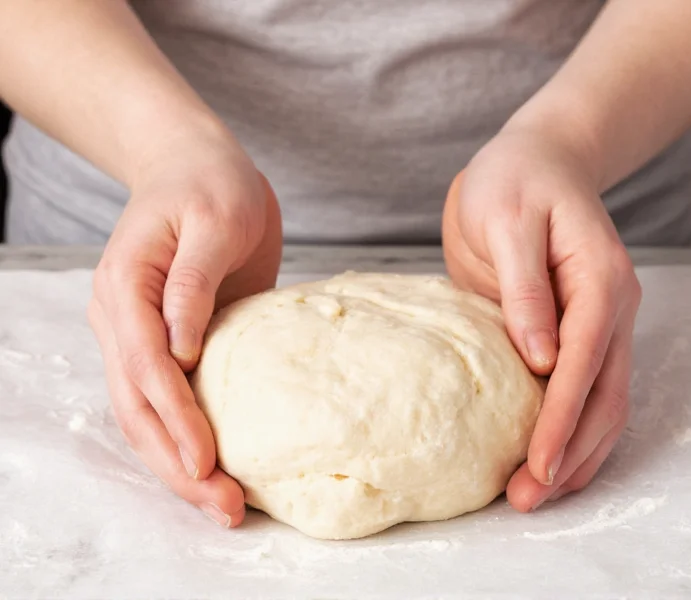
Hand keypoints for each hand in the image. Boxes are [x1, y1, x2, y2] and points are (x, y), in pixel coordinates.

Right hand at [88, 127, 281, 526]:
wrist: (195, 166)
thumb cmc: (210, 184)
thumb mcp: (214, 218)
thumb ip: (194, 282)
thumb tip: (182, 348)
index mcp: (127, 287)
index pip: (146, 366)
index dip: (176, 419)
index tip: (208, 462)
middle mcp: (120, 319)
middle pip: (138, 408)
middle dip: (176, 463)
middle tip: (223, 506)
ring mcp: (137, 334)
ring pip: (147, 415)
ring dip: (180, 464)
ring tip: (223, 503)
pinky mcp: (165, 342)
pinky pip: (168, 400)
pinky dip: (188, 437)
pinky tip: (217, 466)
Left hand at [442, 115, 641, 510]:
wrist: (536, 160)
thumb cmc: (516, 181)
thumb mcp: (510, 220)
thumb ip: (525, 288)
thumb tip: (539, 358)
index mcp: (599, 280)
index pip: (584, 362)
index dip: (560, 418)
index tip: (536, 465)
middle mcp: (612, 308)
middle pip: (603, 396)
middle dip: (567, 452)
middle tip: (526, 498)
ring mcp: (602, 322)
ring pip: (603, 402)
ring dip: (573, 452)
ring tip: (535, 494)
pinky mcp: (579, 330)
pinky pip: (587, 390)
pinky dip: (571, 429)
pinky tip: (549, 459)